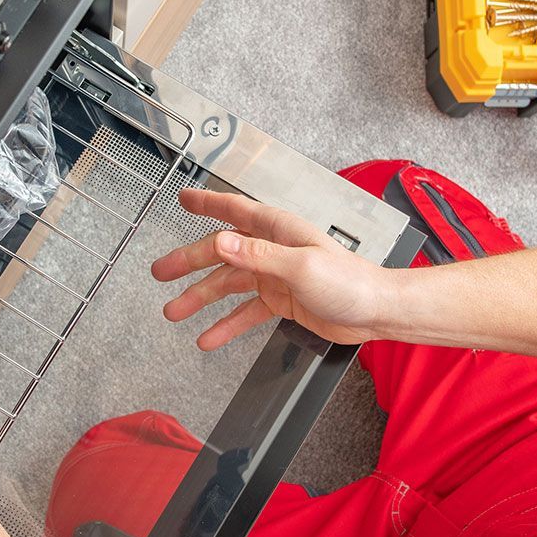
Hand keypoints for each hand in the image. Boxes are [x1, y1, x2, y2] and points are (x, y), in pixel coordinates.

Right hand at [150, 189, 399, 350]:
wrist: (376, 311)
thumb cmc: (349, 282)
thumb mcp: (300, 267)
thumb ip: (258, 255)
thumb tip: (221, 242)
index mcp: (279, 231)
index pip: (235, 211)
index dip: (207, 204)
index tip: (183, 198)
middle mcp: (273, 250)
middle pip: (222, 252)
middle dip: (189, 262)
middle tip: (160, 273)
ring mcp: (275, 276)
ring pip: (228, 285)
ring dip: (200, 298)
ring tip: (173, 312)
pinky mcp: (281, 301)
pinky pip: (246, 312)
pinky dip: (226, 325)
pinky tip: (208, 338)